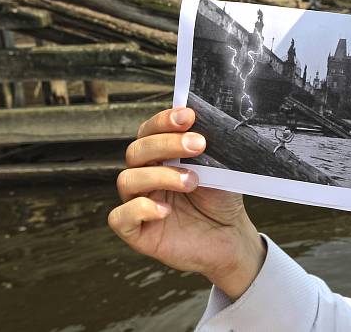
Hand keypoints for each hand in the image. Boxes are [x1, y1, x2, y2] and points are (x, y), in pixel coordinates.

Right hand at [107, 107, 265, 299]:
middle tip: (198, 144)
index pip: (150, 131)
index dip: (164, 120)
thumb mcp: (219, 168)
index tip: (188, 115)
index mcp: (160, 156)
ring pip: (127, 180)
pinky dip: (140, 209)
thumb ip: (207, 147)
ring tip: (192, 181)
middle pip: (136, 151)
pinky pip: (119, 217)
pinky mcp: (136, 231)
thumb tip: (205, 123)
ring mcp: (138, 202)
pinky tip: (165, 210)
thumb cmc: (221, 198)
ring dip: (160, 176)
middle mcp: (145, 175)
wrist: (230, 235)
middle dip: (166, 143)